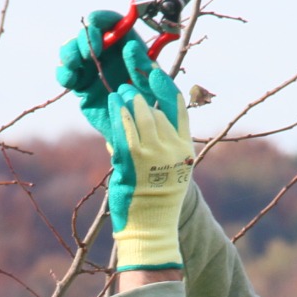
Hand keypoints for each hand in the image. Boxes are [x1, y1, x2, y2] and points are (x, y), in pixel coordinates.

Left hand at [56, 13, 194, 269]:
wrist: (151, 228)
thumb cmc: (154, 200)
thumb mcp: (165, 167)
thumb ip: (157, 142)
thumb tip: (140, 118)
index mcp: (183, 147)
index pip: (178, 107)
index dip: (164, 84)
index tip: (153, 69)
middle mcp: (172, 148)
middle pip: (157, 104)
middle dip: (142, 83)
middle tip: (130, 68)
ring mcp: (153, 154)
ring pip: (139, 113)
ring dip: (127, 99)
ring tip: (119, 92)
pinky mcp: (133, 161)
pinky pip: (124, 128)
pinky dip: (118, 113)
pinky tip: (113, 104)